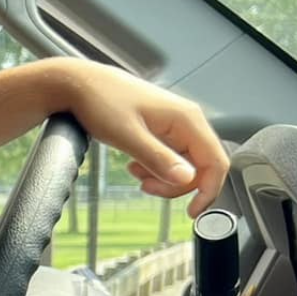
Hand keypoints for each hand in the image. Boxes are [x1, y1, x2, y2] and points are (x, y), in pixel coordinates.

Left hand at [46, 62, 229, 214]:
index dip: (208, 190)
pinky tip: (134, 166)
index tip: (192, 212)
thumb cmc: (101, 101)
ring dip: (163, 178)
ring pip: (185, 164)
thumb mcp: (127, 136)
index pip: (216, 161)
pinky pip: (170, 157)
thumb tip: (187, 178)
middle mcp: (186, 120)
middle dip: (177, 185)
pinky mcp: (162, 129)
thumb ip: (158, 158)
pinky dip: (155, 168)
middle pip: (201, 166)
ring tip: (136, 175)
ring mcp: (175, 124)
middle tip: (148, 190)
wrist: (80, 84)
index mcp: (186, 118)